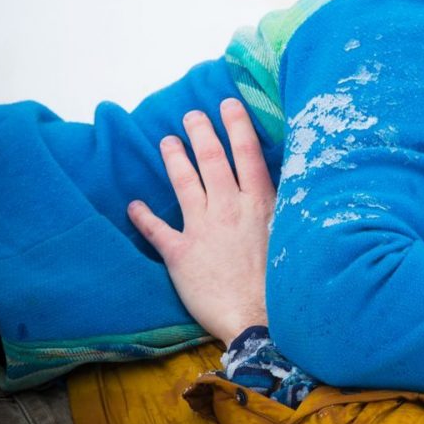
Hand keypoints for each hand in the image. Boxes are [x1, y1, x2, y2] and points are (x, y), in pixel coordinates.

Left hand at [127, 98, 274, 345]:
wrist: (258, 318)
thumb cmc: (283, 282)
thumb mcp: (289, 235)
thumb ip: (279, 210)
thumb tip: (284, 188)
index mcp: (259, 204)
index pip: (246, 154)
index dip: (236, 126)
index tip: (227, 104)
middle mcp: (229, 209)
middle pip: (212, 161)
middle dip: (201, 132)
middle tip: (191, 114)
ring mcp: (203, 229)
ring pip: (184, 184)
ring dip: (174, 159)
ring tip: (167, 140)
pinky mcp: (181, 254)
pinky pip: (157, 230)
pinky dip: (143, 216)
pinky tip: (133, 205)